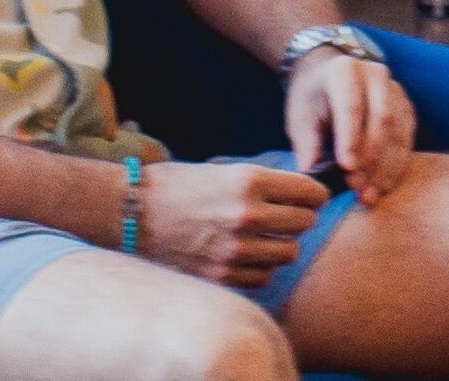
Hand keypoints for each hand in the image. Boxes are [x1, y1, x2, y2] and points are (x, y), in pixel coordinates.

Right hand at [136, 159, 331, 288]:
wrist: (134, 213)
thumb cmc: (180, 186)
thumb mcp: (227, 170)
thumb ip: (265, 184)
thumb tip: (304, 195)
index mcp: (249, 181)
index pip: (309, 192)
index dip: (315, 194)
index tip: (312, 197)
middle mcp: (246, 215)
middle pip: (304, 223)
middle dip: (302, 218)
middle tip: (291, 216)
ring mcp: (234, 249)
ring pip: (289, 253)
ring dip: (283, 245)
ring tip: (269, 238)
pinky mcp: (221, 275)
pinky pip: (264, 277)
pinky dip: (263, 268)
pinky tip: (250, 256)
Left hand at [286, 46, 415, 202]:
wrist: (330, 76)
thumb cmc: (312, 99)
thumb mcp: (300, 116)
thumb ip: (306, 142)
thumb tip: (309, 171)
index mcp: (344, 71)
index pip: (351, 105)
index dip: (351, 138)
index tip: (347, 168)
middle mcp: (375, 74)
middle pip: (380, 119)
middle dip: (370, 158)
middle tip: (358, 189)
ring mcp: (395, 89)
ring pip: (398, 131)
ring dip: (385, 167)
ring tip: (370, 195)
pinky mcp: (406, 106)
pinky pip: (407, 138)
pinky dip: (396, 165)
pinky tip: (383, 186)